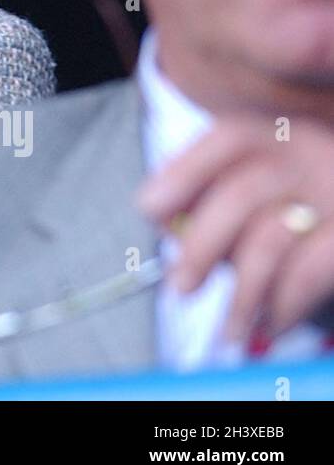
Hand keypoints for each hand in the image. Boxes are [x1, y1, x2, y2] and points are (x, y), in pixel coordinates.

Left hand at [138, 113, 333, 340]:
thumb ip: (211, 191)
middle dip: (201, 246)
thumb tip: (166, 224)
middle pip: (241, 195)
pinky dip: (282, 307)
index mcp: (275, 135)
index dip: (184, 172)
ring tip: (228, 329)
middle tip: (181, 287)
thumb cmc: (291, 200)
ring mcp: (333, 195)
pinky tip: (268, 325)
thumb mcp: (256, 179)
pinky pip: (307, 275)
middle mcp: (308, 156)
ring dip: (241, 294)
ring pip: (271, 241)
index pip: (228, 140)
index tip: (149, 210)